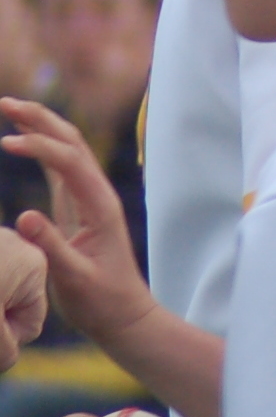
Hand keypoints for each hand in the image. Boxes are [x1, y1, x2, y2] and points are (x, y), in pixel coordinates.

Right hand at [0, 99, 157, 346]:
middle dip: (40, 119)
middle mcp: (98, 195)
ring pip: (67, 151)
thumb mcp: (74, 279)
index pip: (70, 163)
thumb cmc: (101, 301)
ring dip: (40, 127)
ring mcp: (89, 199)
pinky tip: (22, 138)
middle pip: (72, 144)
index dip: (39, 147)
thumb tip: (24, 214)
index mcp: (100, 206)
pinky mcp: (78, 209)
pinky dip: (41, 149)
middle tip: (4, 102)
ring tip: (9, 108)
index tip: (6, 142)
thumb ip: (51, 247)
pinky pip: (61, 170)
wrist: (124, 315)